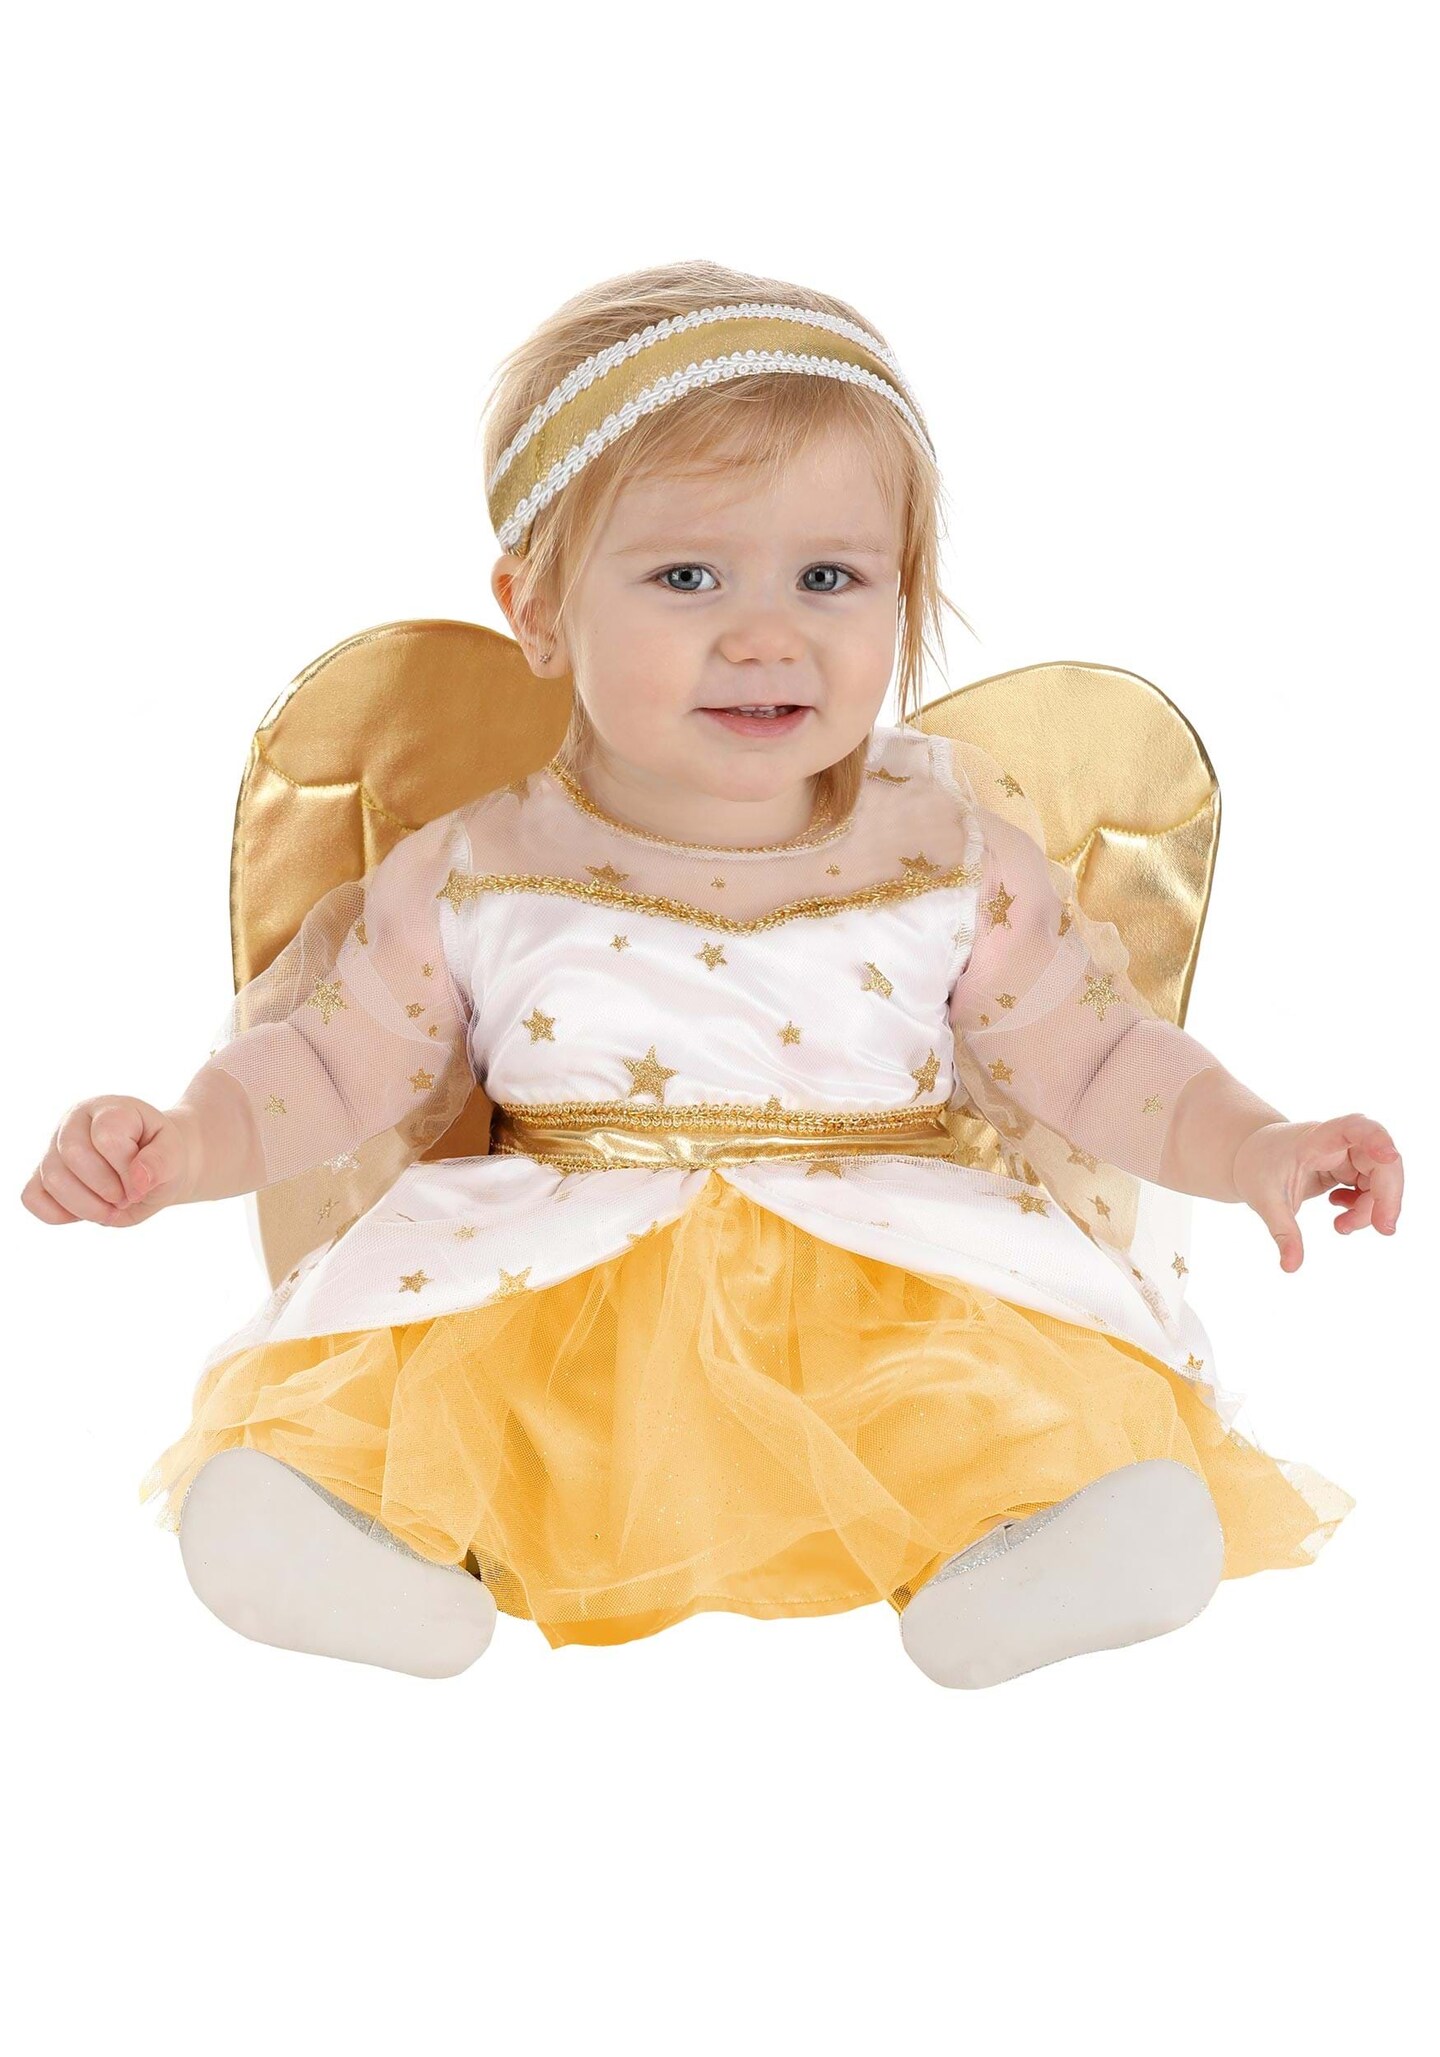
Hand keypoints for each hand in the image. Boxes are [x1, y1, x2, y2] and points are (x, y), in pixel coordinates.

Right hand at [20, 1097, 197, 1226]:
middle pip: (72, 1155)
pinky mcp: (41, 1174)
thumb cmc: (160, 1155)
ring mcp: (53, 1148)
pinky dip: (61, 1214)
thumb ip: (162, 1162)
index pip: (107, 1137)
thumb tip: (138, 1182)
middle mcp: (73, 1122)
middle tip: (128, 1197)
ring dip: (88, 1207)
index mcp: (108, 1109)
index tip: (144, 1183)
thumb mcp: (174, 1154)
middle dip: (106, 1188)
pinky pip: (32, 1198)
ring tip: (112, 1208)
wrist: (151, 1165)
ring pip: (51, 1179)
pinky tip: (89, 1209)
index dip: (126, 1169)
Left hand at [1231, 1114, 1403, 1271]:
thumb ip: (1283, 1232)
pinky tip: (1340, 1214)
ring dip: (1370, 1209)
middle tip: (1384, 1229)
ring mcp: (1346, 1155)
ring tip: (1341, 1227)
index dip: (1377, 1138)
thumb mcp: (1265, 1201)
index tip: (1389, 1156)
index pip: (1354, 1127)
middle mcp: (1338, 1143)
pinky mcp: (1348, 1168)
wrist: (1251, 1156)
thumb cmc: (1257, 1168)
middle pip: (1381, 1162)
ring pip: (1380, 1180)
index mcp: (1316, 1140)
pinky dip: (1363, 1207)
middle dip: (1387, 1196)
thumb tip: (1290, 1267)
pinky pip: (1371, 1188)